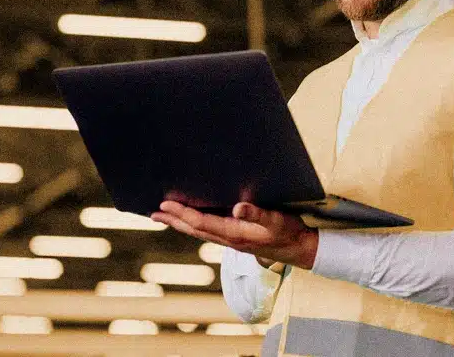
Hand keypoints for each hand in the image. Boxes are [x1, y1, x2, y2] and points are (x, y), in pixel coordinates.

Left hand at [151, 201, 318, 269]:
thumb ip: (256, 214)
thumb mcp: (276, 220)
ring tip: (165, 216)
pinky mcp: (236, 238)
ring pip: (199, 232)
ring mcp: (231, 240)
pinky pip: (209, 231)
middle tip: (153, 213)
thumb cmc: (288, 232)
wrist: (300, 249)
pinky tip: (192, 220)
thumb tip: (237, 208)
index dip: (182, 213)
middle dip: (173, 220)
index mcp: (234, 233)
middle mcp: (228, 239)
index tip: (165, 204)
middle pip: (193, 229)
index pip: (201, 223)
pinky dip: (195, 225)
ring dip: (180, 224)